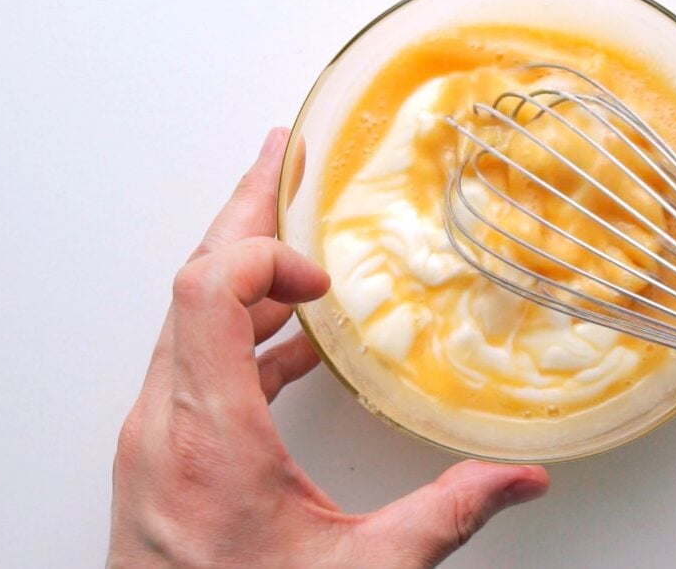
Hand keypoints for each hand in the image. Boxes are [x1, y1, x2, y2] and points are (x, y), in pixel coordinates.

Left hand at [109, 129, 548, 567]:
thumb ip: (446, 519)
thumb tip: (519, 481)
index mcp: (208, 436)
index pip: (209, 291)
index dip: (267, 253)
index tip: (325, 273)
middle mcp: (166, 424)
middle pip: (193, 284)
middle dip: (244, 213)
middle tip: (279, 156)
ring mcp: (156, 436)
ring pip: (187, 318)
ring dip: (243, 272)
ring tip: (291, 239)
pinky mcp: (162, 453)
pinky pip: (196, 363)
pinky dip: (243, 334)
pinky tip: (290, 344)